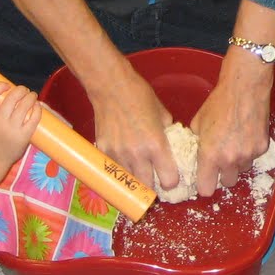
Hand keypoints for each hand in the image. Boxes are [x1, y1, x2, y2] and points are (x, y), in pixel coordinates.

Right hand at [0, 81, 42, 188]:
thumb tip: (9, 97)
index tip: (7, 85)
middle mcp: (0, 121)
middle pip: (12, 97)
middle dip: (21, 90)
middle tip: (25, 90)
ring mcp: (13, 128)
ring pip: (25, 105)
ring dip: (31, 97)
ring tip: (32, 96)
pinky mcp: (24, 136)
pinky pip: (34, 118)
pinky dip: (37, 109)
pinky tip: (37, 107)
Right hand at [90, 69, 176, 187]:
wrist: (110, 87)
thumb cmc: (140, 96)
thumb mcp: (163, 114)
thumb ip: (168, 133)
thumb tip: (172, 144)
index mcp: (156, 145)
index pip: (168, 180)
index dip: (172, 181)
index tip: (171, 177)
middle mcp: (137, 154)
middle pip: (147, 188)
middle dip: (153, 187)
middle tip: (155, 181)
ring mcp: (117, 155)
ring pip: (128, 182)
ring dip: (135, 181)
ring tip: (139, 175)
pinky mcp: (103, 152)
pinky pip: (113, 170)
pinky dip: (119, 171)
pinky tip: (124, 164)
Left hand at [190, 51, 272, 195]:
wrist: (245, 88)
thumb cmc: (219, 102)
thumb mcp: (198, 122)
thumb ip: (197, 142)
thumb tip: (195, 151)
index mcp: (210, 155)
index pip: (206, 189)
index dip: (204, 185)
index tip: (204, 180)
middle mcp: (230, 159)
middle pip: (227, 183)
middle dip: (223, 175)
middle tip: (220, 160)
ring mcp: (248, 154)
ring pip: (242, 170)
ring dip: (237, 162)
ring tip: (234, 143)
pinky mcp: (262, 147)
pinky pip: (253, 157)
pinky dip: (249, 150)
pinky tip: (245, 135)